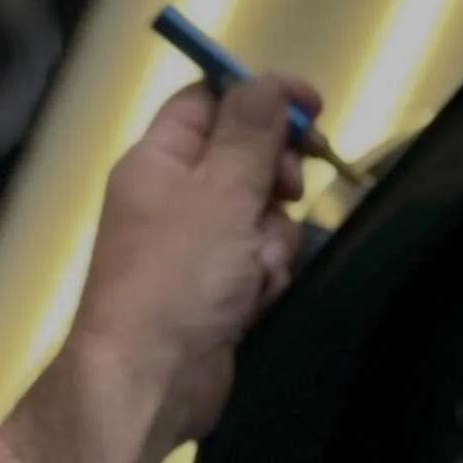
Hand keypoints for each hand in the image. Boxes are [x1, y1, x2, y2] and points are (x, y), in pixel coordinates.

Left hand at [69, 74, 317, 449]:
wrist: (151, 379)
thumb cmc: (177, 276)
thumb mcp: (221, 191)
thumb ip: (250, 132)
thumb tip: (263, 83)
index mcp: (158, 160)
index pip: (210, 101)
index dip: (260, 95)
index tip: (312, 106)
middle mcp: (173, 197)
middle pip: (244, 156)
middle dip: (275, 176)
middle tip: (289, 189)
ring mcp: (195, 246)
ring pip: (261, 214)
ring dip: (272, 237)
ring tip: (256, 266)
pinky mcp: (216, 289)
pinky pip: (259, 261)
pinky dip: (265, 277)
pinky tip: (253, 298)